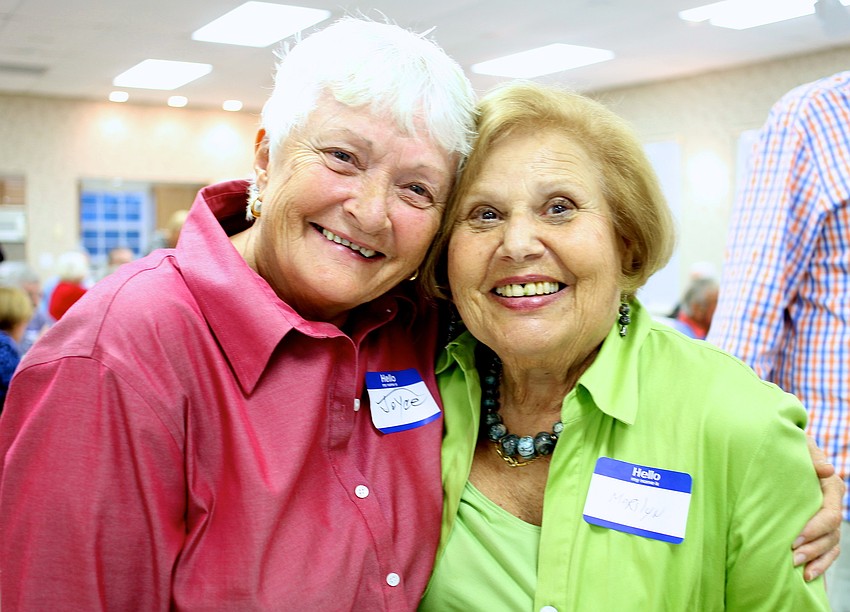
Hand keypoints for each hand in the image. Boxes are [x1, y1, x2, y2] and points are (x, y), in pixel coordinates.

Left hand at [793, 435, 843, 580]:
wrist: (783, 454)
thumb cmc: (790, 449)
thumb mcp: (800, 447)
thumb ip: (811, 457)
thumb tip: (826, 470)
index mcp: (831, 486)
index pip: (830, 512)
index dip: (815, 527)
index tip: (796, 537)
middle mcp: (833, 505)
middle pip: (831, 533)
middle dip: (813, 546)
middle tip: (793, 556)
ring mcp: (828, 520)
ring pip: (830, 545)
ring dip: (816, 559)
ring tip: (798, 569)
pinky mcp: (821, 530)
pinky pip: (828, 552)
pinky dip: (821, 565)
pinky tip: (808, 576)